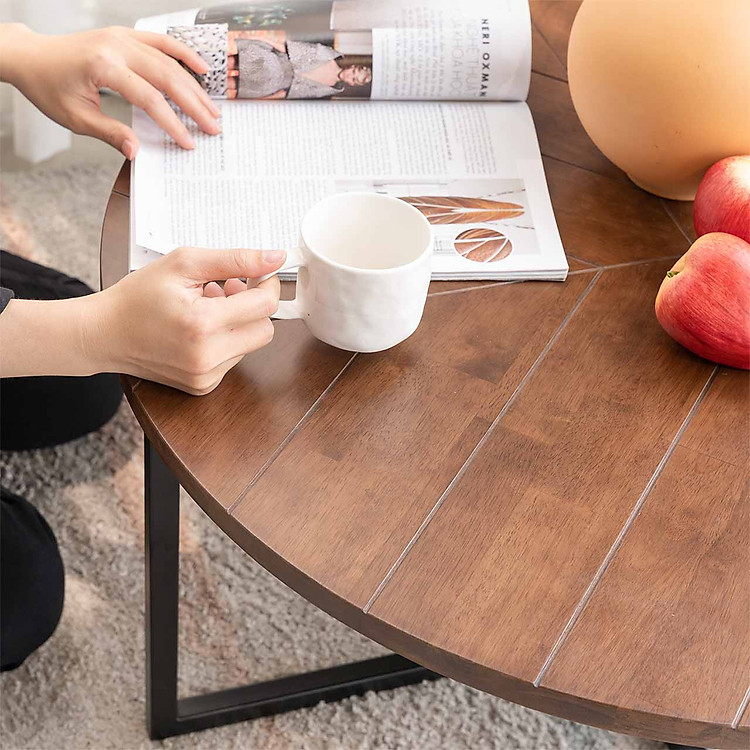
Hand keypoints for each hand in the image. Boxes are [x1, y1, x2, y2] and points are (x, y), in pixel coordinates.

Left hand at [0, 23, 220, 157]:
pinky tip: (202, 68)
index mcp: (102, 67)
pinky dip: (183, 53)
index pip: (149, 98)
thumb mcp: (76, 118)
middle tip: (213, 127)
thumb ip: (110, 133)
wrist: (31, 56)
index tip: (188, 142)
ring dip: (194, 86)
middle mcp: (115, 46)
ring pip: (169, 61)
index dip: (172, 123)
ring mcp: (121, 37)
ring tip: (212, 108)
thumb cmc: (49, 86)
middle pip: (167, 77)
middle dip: (194, 105)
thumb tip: (137, 151)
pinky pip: (161, 41)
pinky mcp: (124, 34)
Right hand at [0, 248, 284, 394]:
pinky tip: (199, 329)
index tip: (255, 274)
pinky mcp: (203, 387)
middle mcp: (208, 356)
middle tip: (226, 289)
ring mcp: (206, 376)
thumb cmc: (138, 295)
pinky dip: (224, 341)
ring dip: (237, 324)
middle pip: (265, 329)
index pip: (265, 305)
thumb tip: (278, 256)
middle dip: (252, 306)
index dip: (266, 284)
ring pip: (250, 344)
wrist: (103, 334)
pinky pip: (233, 359)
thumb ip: (235, 259)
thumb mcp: (184, 264)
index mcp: (202, 324)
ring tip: (205, 307)